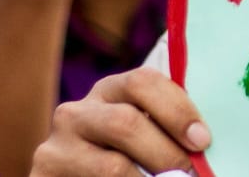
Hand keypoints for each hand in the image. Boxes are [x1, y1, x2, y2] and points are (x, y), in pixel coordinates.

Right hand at [31, 68, 210, 175]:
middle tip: (190, 174)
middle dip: (167, 153)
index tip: (202, 141)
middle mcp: (76, 112)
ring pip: (112, 166)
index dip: (177, 110)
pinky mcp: (43, 175)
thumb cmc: (130, 160)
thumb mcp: (147, 136)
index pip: (143, 82)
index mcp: (110, 91)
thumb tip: (205, 141)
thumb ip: (169, 128)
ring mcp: (55, 146)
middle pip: (126, 123)